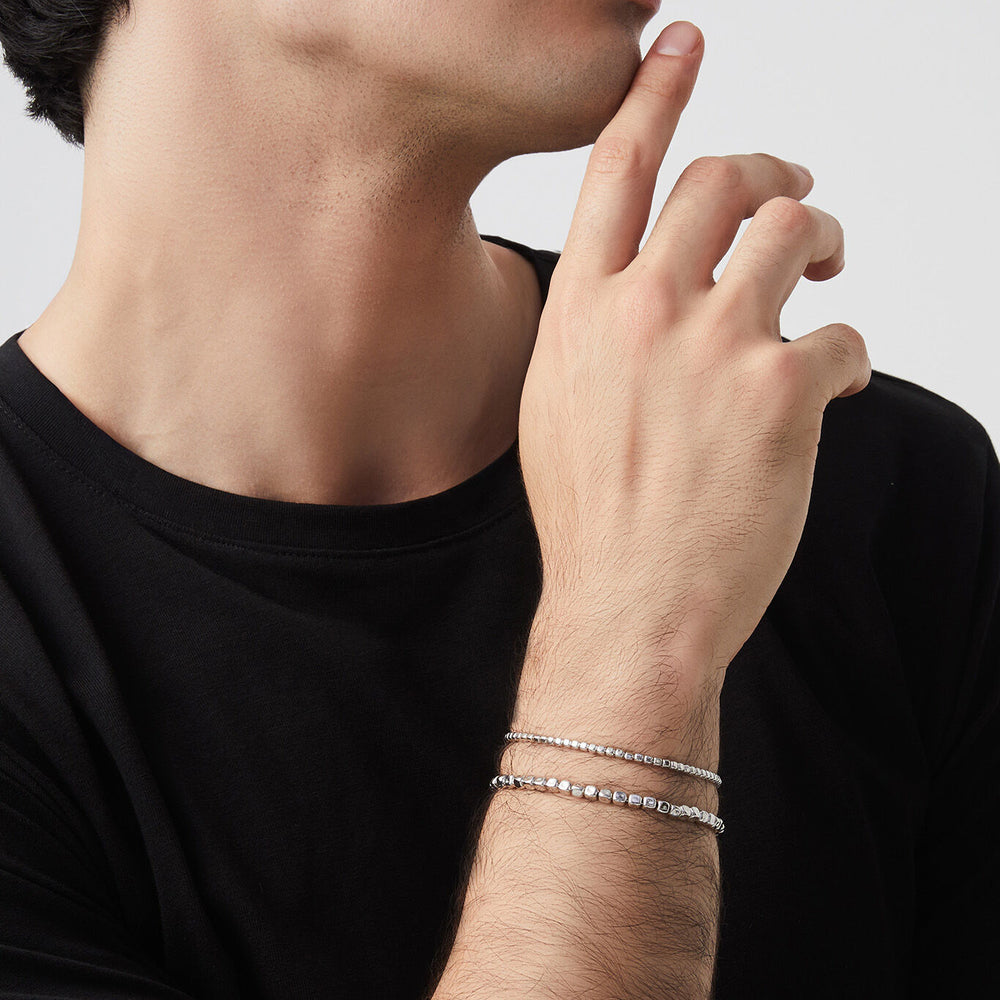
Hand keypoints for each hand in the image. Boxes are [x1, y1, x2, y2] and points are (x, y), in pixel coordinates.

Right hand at [517, 22, 870, 694]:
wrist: (628, 606)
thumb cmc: (591, 519)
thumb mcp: (556, 408)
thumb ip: (594, 332)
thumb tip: (642, 286)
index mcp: (581, 311)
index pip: (618, 169)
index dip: (653, 92)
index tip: (681, 42)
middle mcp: (643, 309)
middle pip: (722, 177)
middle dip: (770, 169)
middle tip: (793, 193)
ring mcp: (715, 344)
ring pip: (795, 228)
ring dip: (824, 236)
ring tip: (831, 263)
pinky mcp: (783, 390)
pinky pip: (842, 334)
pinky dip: (844, 354)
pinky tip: (827, 388)